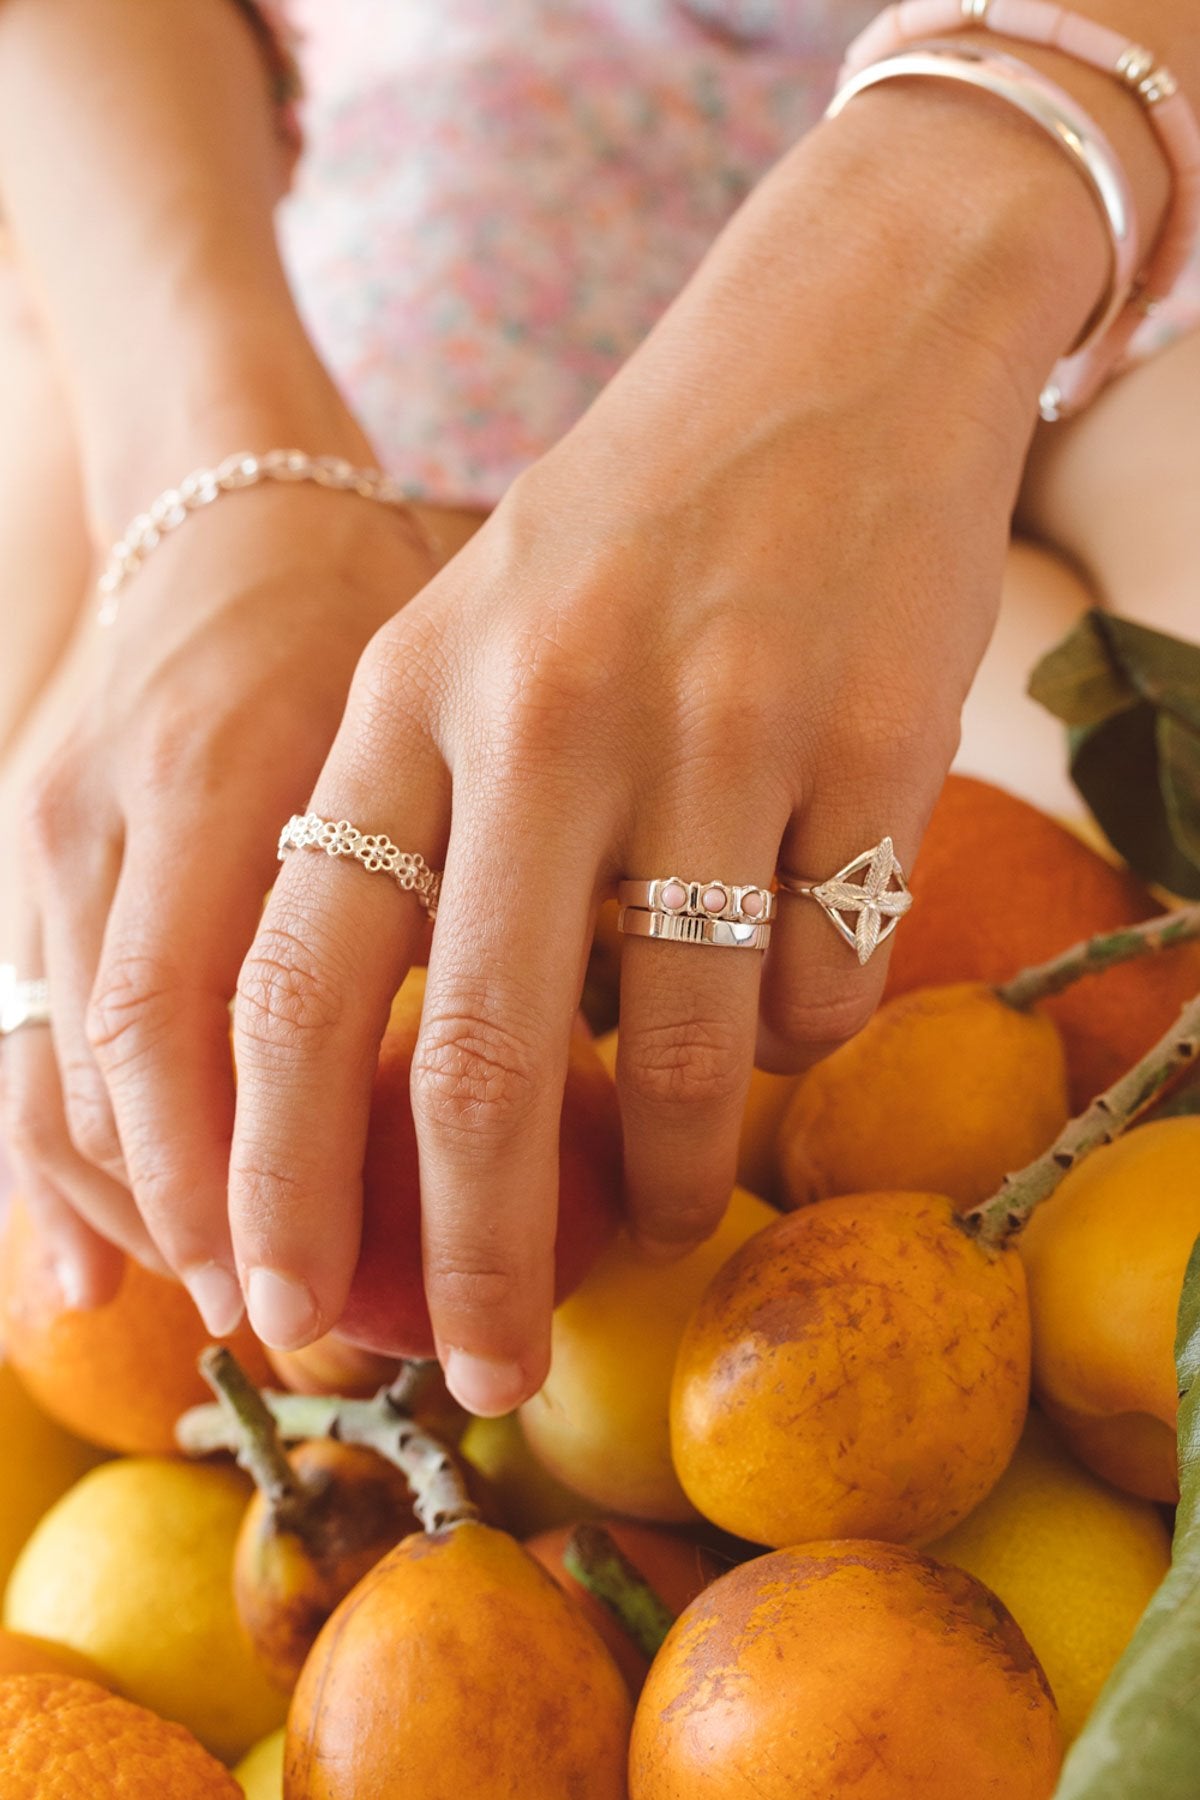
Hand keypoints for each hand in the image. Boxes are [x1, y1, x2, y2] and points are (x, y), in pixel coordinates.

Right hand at [5, 475, 438, 1322]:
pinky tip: (92, 1265)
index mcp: (239, 765)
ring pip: (53, 1070)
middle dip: (210, 1220)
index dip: (281, 1173)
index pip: (226, 1016)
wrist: (228, 503)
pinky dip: (56, 1162)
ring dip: (143, 1208)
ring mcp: (46, 828)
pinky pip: (15, 1035)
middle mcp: (117, 804)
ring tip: (235, 1299)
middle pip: (128, 1069)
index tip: (363, 1282)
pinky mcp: (19, 852)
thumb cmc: (367, 608)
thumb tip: (588, 1044)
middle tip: (304, 1323)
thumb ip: (482, 862)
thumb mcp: (436, 711)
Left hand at [227, 363, 1026, 1413]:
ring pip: (692, 1052)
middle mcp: (545, 712)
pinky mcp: (876, 746)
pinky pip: (827, 981)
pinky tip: (806, 920)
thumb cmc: (636, 535)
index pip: (291, 985)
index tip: (290, 1311)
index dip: (271, 1178)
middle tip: (490, 1372)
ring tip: (679, 1190)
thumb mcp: (472, 651)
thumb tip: (415, 1121)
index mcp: (404, 695)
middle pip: (482, 1069)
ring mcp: (720, 728)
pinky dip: (806, 1013)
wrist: (842, 346)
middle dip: (478, 1261)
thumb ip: (418, 849)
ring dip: (683, 1160)